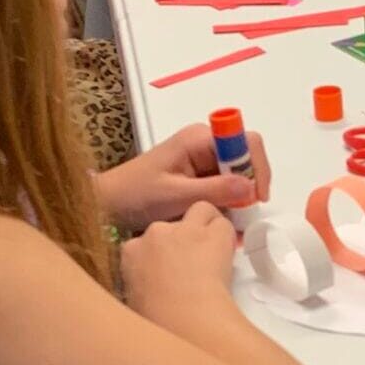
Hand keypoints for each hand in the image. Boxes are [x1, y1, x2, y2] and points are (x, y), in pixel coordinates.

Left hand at [98, 122, 272, 231]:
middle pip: (245, 158)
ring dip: (239, 198)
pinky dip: (227, 202)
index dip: (257, 168)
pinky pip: (223, 184)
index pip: (246, 142)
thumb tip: (251, 187)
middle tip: (245, 216)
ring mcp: (201, 159)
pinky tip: (222, 221)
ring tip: (234, 225)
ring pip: (236, 174)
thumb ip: (215, 190)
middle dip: (250, 186)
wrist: (106, 204)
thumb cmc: (136, 196)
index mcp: (199, 139)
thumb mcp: (177, 196)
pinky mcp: (197, 175)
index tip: (256, 198)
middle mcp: (204, 143)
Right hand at [120, 202, 237, 320]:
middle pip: (171, 224)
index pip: (145, 240)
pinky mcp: (213, 233)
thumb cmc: (157, 321)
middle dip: (181, 238)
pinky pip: (223, 223)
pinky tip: (227, 253)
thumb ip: (139, 285)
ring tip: (212, 247)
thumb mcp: (133, 302)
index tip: (167, 267)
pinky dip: (227, 235)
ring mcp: (185, 229)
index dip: (159, 252)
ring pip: (200, 209)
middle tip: (191, 261)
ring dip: (206, 224)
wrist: (183, 320)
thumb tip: (150, 291)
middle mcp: (156, 233)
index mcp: (130, 252)